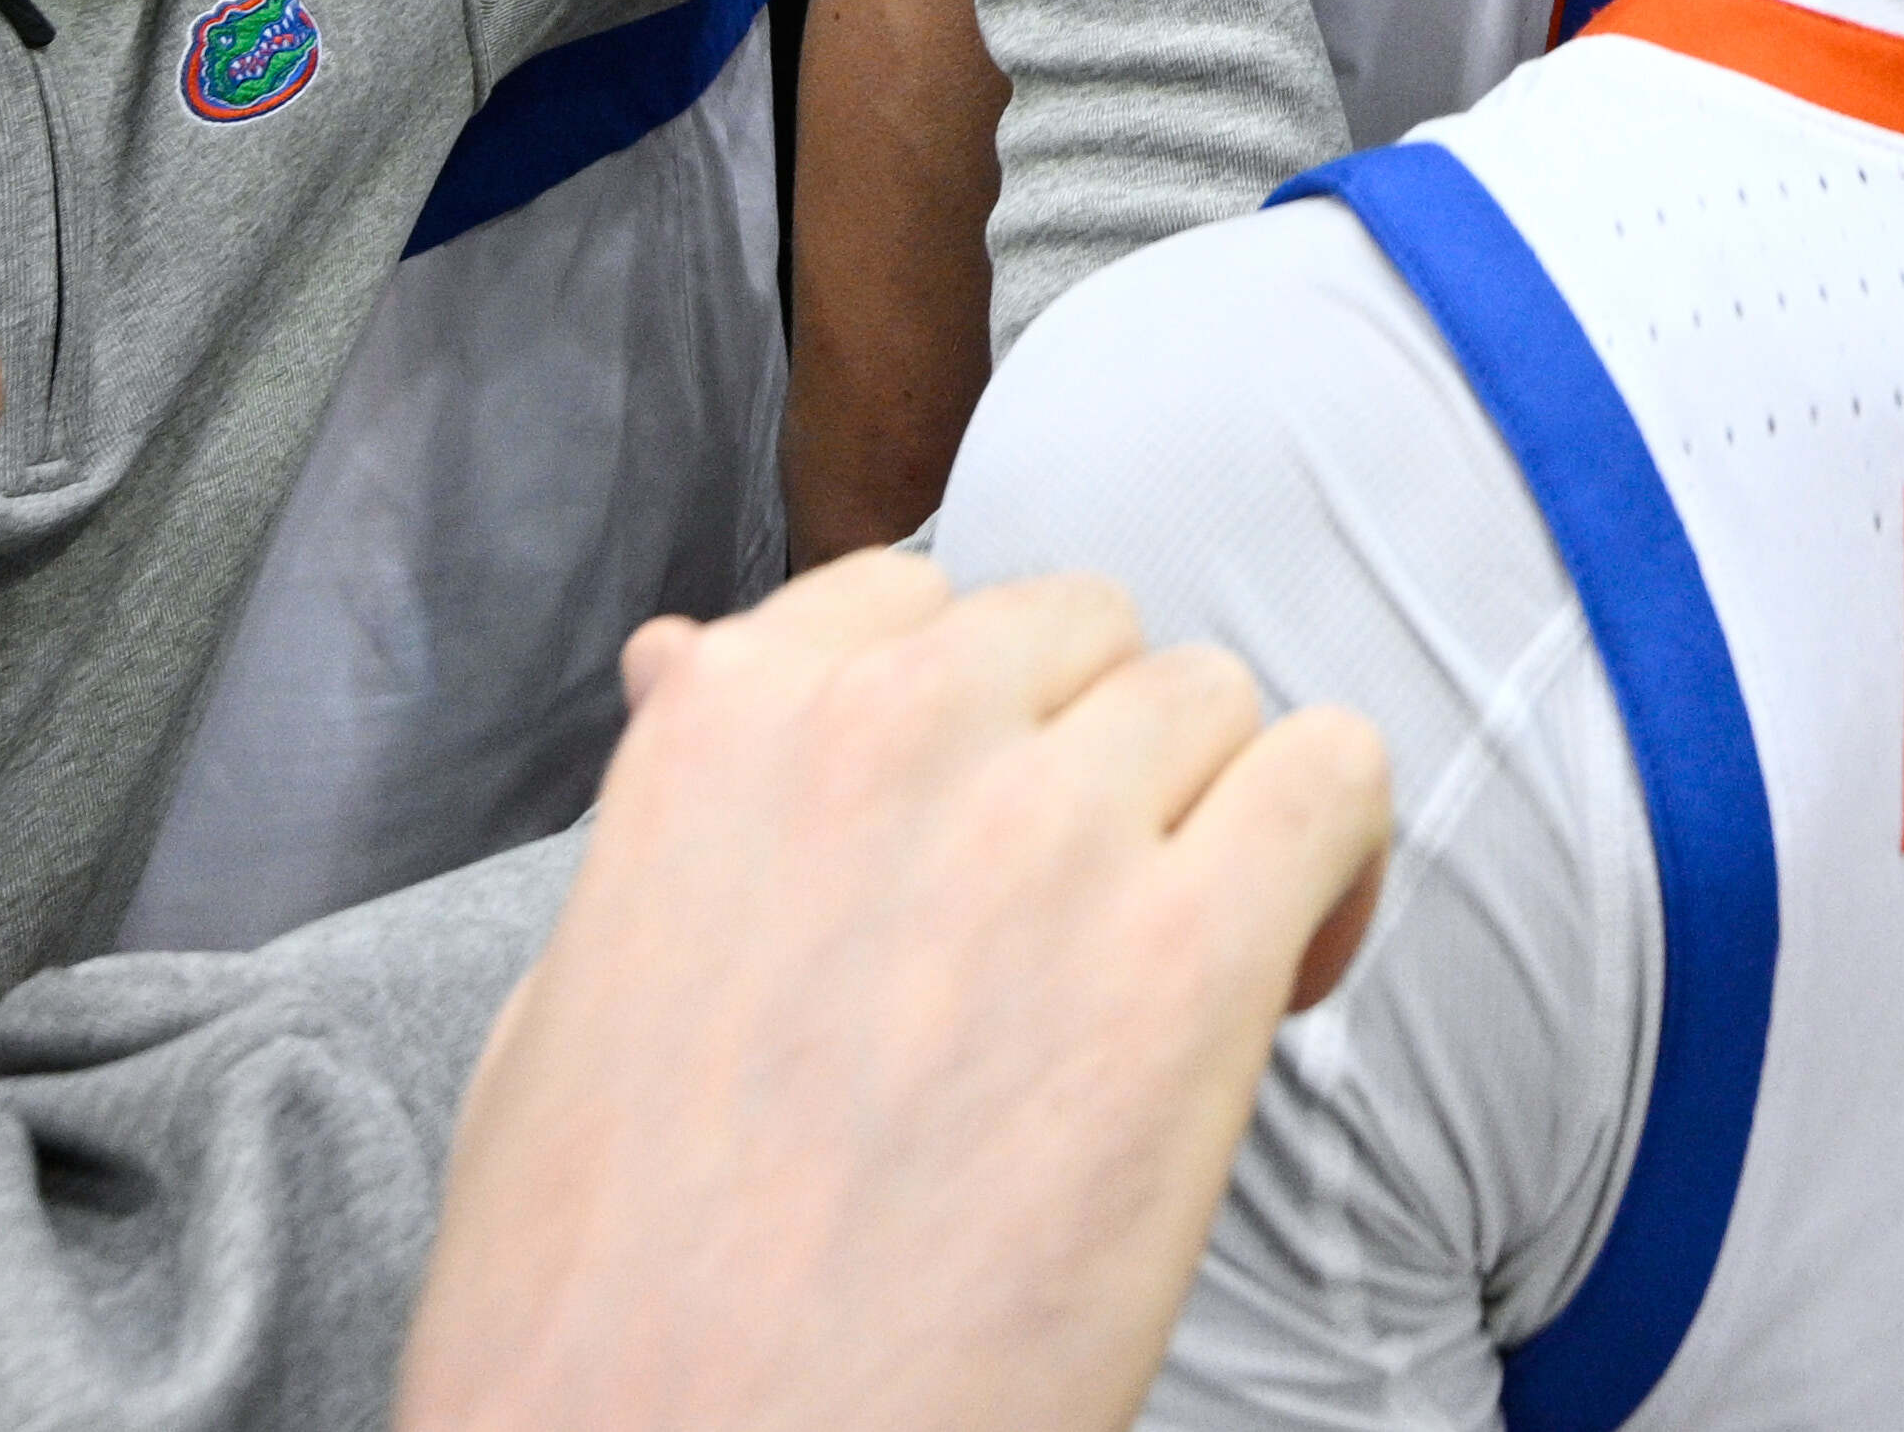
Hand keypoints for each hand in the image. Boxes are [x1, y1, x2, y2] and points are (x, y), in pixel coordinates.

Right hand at [396, 552, 1387, 1431]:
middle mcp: (892, 733)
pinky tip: (1286, 981)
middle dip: (1098, 765)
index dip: (973, 727)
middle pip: (1086, 640)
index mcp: (729, 727)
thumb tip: (686, 654)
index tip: (974, 843)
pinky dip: (1335, 863)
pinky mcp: (1187, 963)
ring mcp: (1045, 835)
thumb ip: (677, 809)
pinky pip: (1334, 782)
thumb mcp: (567, 1001)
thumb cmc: (605, 1300)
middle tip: (1084, 931)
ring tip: (1180, 977)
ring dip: (1213, 818)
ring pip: (1216, 699)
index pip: (920, 604)